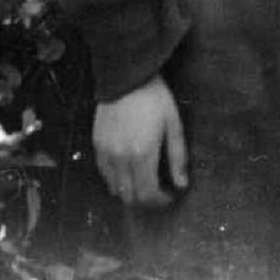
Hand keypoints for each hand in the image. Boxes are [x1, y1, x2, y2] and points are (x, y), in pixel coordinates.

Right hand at [93, 76, 186, 205]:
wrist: (126, 78)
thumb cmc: (155, 99)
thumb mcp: (173, 125)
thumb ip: (177, 157)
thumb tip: (182, 185)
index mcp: (142, 155)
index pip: (147, 194)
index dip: (160, 201)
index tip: (170, 195)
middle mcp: (121, 159)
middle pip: (129, 196)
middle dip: (146, 200)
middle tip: (159, 192)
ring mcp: (106, 153)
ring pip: (115, 188)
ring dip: (130, 191)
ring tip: (144, 182)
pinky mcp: (96, 145)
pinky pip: (104, 174)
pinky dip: (116, 180)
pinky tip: (128, 171)